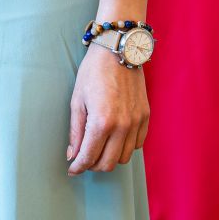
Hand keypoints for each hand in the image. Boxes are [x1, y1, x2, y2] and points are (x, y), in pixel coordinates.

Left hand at [66, 46, 149, 174]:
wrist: (118, 50)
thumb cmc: (93, 72)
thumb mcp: (77, 100)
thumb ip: (76, 131)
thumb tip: (72, 155)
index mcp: (102, 122)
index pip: (89, 157)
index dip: (78, 167)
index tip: (72, 170)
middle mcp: (123, 126)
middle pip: (109, 163)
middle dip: (93, 165)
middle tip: (83, 160)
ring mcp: (137, 122)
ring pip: (125, 157)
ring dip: (110, 157)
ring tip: (98, 148)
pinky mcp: (146, 117)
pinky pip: (137, 144)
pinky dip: (125, 147)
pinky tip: (114, 138)